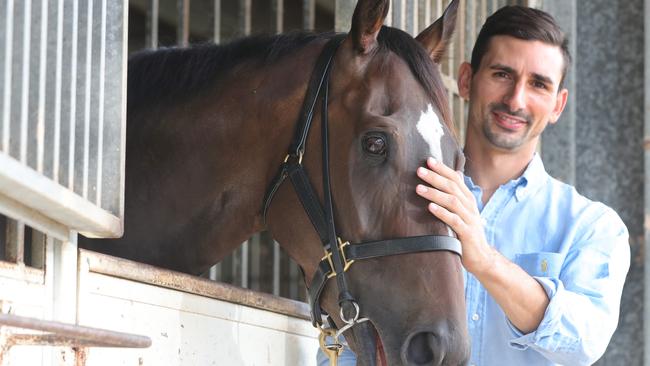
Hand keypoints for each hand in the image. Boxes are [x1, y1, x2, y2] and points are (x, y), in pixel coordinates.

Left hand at [415, 157, 491, 274]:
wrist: (481, 256)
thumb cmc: (466, 232)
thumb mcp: (462, 211)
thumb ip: (456, 195)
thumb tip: (452, 176)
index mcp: (467, 199)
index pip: (455, 178)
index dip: (442, 169)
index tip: (428, 160)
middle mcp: (469, 206)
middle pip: (452, 187)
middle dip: (435, 177)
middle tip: (419, 170)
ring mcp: (469, 219)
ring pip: (452, 201)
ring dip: (434, 193)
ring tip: (418, 188)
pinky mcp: (466, 233)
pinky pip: (453, 220)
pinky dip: (441, 213)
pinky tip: (430, 207)